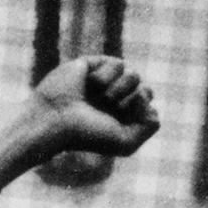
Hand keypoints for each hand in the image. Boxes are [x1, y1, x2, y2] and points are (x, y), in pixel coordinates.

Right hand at [0, 54, 161, 179]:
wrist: (56, 120)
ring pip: (134, 76)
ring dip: (119, 90)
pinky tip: (90, 84)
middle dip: (132, 100)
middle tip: (110, 109)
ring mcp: (105, 82)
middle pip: (145, 90)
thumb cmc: (87, 135)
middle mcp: (115, 99)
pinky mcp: (94, 65)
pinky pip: (118, 64)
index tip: (120, 121)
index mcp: (123, 117)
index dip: (140, 113)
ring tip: (99, 98)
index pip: (149, 107)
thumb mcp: (126, 143)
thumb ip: (149, 127)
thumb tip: (151, 102)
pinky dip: (107, 77)